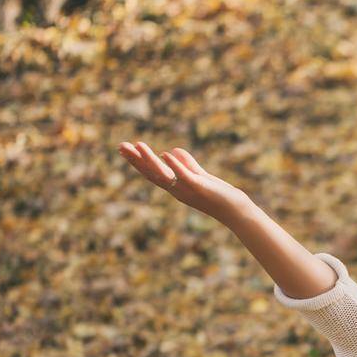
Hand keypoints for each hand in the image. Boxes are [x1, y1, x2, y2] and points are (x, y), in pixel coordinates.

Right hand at [117, 140, 251, 221]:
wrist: (236, 211)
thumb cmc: (218, 195)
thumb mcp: (199, 176)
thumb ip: (186, 163)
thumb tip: (171, 150)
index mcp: (176, 186)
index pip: (152, 173)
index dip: (137, 162)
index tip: (123, 149)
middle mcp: (177, 189)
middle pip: (152, 174)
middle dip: (136, 160)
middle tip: (120, 146)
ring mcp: (187, 189)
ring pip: (164, 175)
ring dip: (150, 160)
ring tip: (138, 145)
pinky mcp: (199, 188)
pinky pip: (185, 176)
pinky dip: (175, 165)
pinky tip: (166, 154)